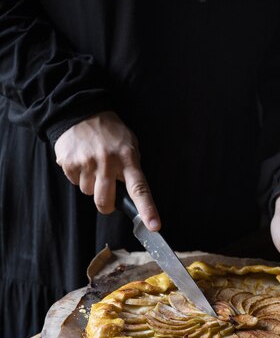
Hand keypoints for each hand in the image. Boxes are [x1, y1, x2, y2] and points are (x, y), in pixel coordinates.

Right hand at [54, 111, 159, 229]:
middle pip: (105, 202)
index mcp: (128, 159)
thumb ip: (132, 168)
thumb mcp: (129, 145)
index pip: (140, 189)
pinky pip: (75, 182)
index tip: (153, 226)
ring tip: (93, 164)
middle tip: (106, 193)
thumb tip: (134, 195)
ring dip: (91, 185)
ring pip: (88, 193)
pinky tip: (81, 160)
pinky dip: (78, 175)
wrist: (80, 111)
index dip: (147, 209)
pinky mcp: (69, 163)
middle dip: (105, 205)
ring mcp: (87, 163)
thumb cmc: (110, 132)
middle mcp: (107, 162)